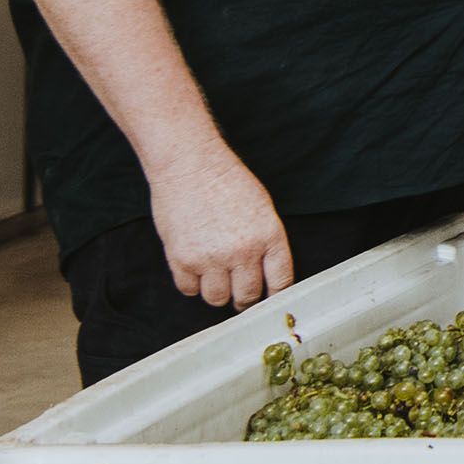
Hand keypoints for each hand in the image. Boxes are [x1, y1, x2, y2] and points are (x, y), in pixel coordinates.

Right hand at [148, 138, 293, 310]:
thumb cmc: (226, 180)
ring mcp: (211, 258)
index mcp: (269, 236)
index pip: (280, 283)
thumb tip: (267, 274)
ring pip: (217, 299)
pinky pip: (189, 290)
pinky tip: (195, 267)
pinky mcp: (182, 260)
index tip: (269, 299)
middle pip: (248, 296)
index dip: (275, 296)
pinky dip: (192, 283)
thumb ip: (266, 242)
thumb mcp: (261, 207)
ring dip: (217, 291)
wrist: (189, 164)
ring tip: (216, 275)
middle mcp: (242, 251)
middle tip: (240, 293)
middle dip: (245, 298)